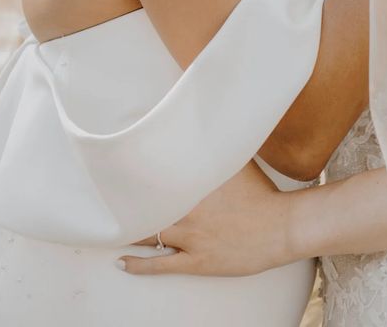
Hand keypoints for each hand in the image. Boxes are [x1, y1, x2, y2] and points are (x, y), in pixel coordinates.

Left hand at [118, 162, 294, 277]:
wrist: (282, 227)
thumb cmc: (262, 193)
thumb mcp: (238, 161)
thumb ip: (216, 146)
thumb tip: (204, 121)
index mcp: (196, 183)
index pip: (156, 175)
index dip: (134, 172)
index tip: (115, 165)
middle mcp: (189, 209)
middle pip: (147, 206)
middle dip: (125, 202)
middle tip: (103, 198)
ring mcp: (191, 237)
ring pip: (149, 235)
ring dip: (129, 231)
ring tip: (109, 228)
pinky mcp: (197, 261)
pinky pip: (161, 265)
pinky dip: (139, 265)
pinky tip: (122, 262)